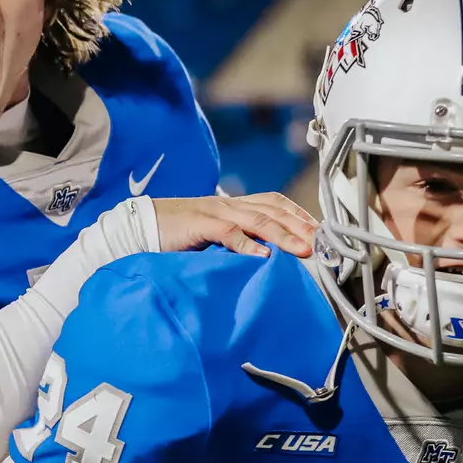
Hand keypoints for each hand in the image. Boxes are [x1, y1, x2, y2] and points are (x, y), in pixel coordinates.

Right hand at [152, 194, 316, 258]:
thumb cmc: (175, 235)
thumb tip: (264, 260)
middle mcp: (228, 204)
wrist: (140, 225)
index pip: (274, 203)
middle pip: (273, 210)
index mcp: (232, 205)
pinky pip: (229, 232)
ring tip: (303, 250)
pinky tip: (263, 257)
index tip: (319, 231)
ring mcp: (215, 212)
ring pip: (258, 220)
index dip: (299, 214)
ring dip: (284, 235)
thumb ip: (235, 242)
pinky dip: (248, 245)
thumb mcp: (212, 238)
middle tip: (322, 242)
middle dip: (301, 225)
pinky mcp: (200, 223)